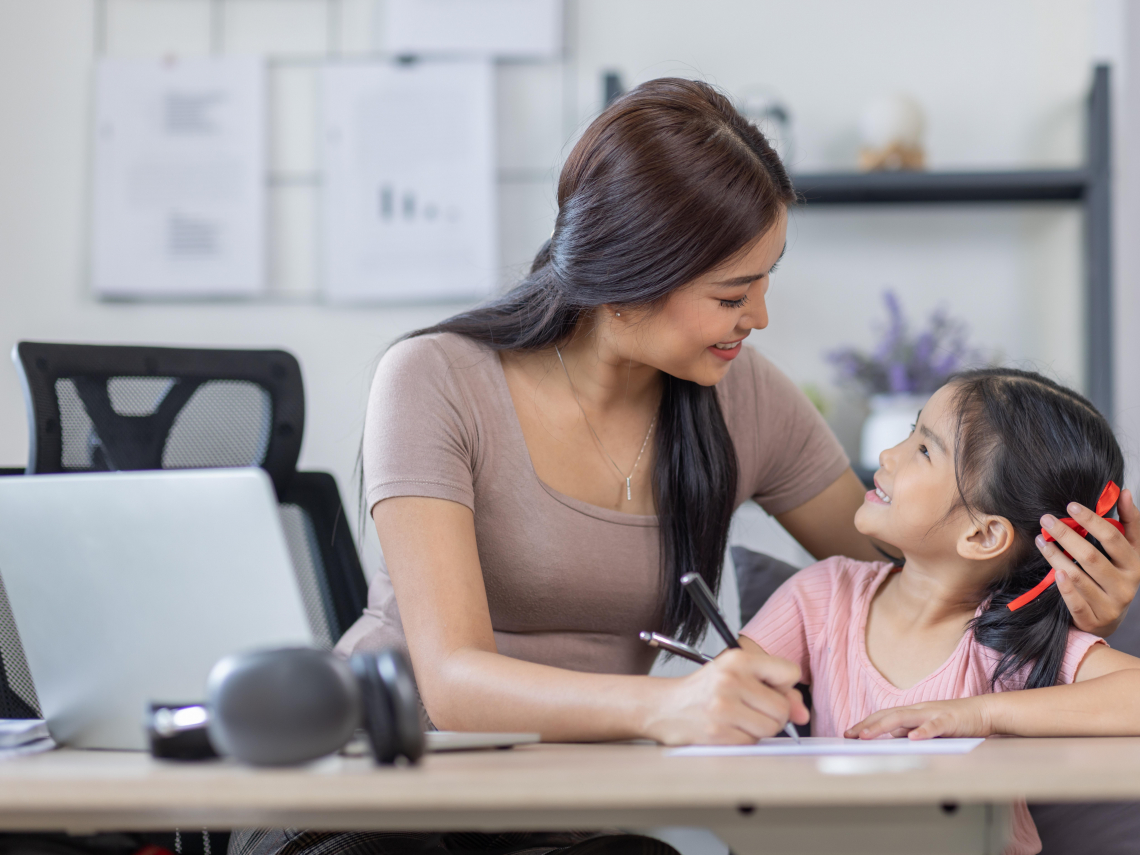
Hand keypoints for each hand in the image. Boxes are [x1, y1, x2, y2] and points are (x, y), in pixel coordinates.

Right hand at [643, 648, 809, 744]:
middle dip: (773, 714)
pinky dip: (744, 739)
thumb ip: (775, 689)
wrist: (663, 706)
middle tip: (750, 708)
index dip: (784, 686)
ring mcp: (723, 707)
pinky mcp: (719, 732)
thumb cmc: (703, 690)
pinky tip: (727, 729)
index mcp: (738, 659)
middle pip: (782, 707)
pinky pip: (752, 742)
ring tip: (738, 718)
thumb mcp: (736, 676)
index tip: (769, 689)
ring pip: (770, 728)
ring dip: (759, 729)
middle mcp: (731, 679)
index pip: (789, 673)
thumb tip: (802, 713)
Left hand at [844, 696, 994, 740]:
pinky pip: (934, 726)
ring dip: (884, 727)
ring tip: (868, 736)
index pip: (883, 716)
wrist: (983, 712)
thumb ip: (911, 730)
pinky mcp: (949, 720)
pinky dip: (923, 732)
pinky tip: (912, 738)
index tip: (848, 733)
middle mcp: (918, 710)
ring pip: (904, 718)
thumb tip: (892, 737)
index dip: (865, 723)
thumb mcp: (928, 726)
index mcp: (912, 712)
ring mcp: (932, 713)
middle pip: (888, 715)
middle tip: (850, 735)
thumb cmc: (955, 721)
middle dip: (867, 725)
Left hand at [1038, 487, 1139, 635]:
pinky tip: (1053, 572)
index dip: (1092, 521)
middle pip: (1092, 557)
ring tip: (1041, 539)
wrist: (1107, 618)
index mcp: (1135, 564)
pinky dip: (1064, 587)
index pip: (1113, 538)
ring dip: (1056, 556)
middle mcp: (1126, 585)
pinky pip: (1076, 602)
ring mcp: (1111, 604)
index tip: (1071, 506)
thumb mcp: (1127, 551)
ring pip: (1079, 577)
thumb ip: (1128, 523)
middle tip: (1046, 519)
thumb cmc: (1114, 576)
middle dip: (1067, 535)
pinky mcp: (1094, 619)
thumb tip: (1125, 492)